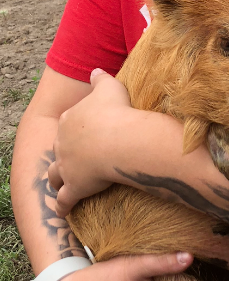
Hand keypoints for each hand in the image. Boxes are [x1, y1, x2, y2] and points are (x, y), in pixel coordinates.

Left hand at [49, 69, 132, 216]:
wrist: (120, 140)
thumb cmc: (117, 112)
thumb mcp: (110, 86)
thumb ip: (100, 78)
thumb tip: (94, 70)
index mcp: (69, 120)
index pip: (69, 124)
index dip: (75, 129)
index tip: (84, 132)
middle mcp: (63, 143)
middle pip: (59, 149)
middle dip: (63, 153)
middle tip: (73, 157)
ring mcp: (67, 166)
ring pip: (55, 174)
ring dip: (57, 179)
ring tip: (61, 183)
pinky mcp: (75, 186)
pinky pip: (65, 199)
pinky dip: (62, 205)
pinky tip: (62, 211)